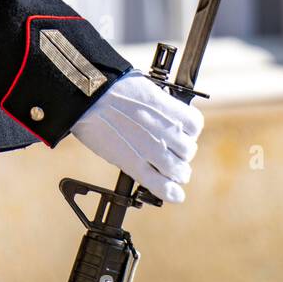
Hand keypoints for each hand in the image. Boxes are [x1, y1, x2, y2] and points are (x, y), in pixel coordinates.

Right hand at [71, 69, 203, 202]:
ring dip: (177, 173)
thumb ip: (160, 104)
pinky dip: (169, 192)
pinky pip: (160, 185)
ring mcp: (150, 149)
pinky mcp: (134, 164)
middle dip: (181, 153)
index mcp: (166, 108)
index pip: (195, 125)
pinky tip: (174, 194)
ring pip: (179, 171)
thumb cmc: (112, 87)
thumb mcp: (145, 87)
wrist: (88, 97)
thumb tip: (166, 114)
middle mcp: (163, 129)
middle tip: (171, 152)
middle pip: (188, 151)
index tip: (181, 132)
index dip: (189, 131)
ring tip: (169, 171)